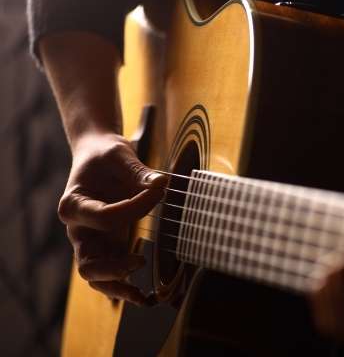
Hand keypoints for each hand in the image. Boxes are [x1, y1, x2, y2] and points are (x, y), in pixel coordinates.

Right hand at [58, 132, 166, 305]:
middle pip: (87, 263)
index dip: (136, 208)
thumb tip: (161, 184)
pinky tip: (145, 296)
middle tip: (140, 261)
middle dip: (113, 268)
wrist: (99, 157)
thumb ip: (138, 171)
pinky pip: (109, 275)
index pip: (105, 217)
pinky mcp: (106, 246)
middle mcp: (78, 229)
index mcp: (74, 205)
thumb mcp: (120, 154)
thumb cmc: (106, 155)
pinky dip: (123, 287)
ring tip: (143, 296)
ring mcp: (91, 242)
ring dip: (117, 287)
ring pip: (96, 277)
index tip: (160, 191)